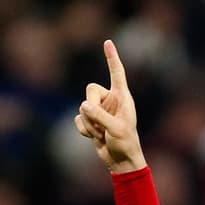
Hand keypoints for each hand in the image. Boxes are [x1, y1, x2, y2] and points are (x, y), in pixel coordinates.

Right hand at [75, 40, 145, 173]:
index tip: (108, 43)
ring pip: (82, 108)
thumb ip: (99, 116)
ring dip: (90, 124)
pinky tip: (94, 137)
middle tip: (100, 124)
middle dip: (91, 107)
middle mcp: (110, 100)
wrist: (121, 161)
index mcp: (122, 97)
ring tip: (102, 134)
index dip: (111, 58)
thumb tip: (83, 106)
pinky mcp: (92, 122)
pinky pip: (78, 120)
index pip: (117, 73)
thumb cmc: (125, 143)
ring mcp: (100, 111)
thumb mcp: (115, 129)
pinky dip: (84, 130)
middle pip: (90, 91)